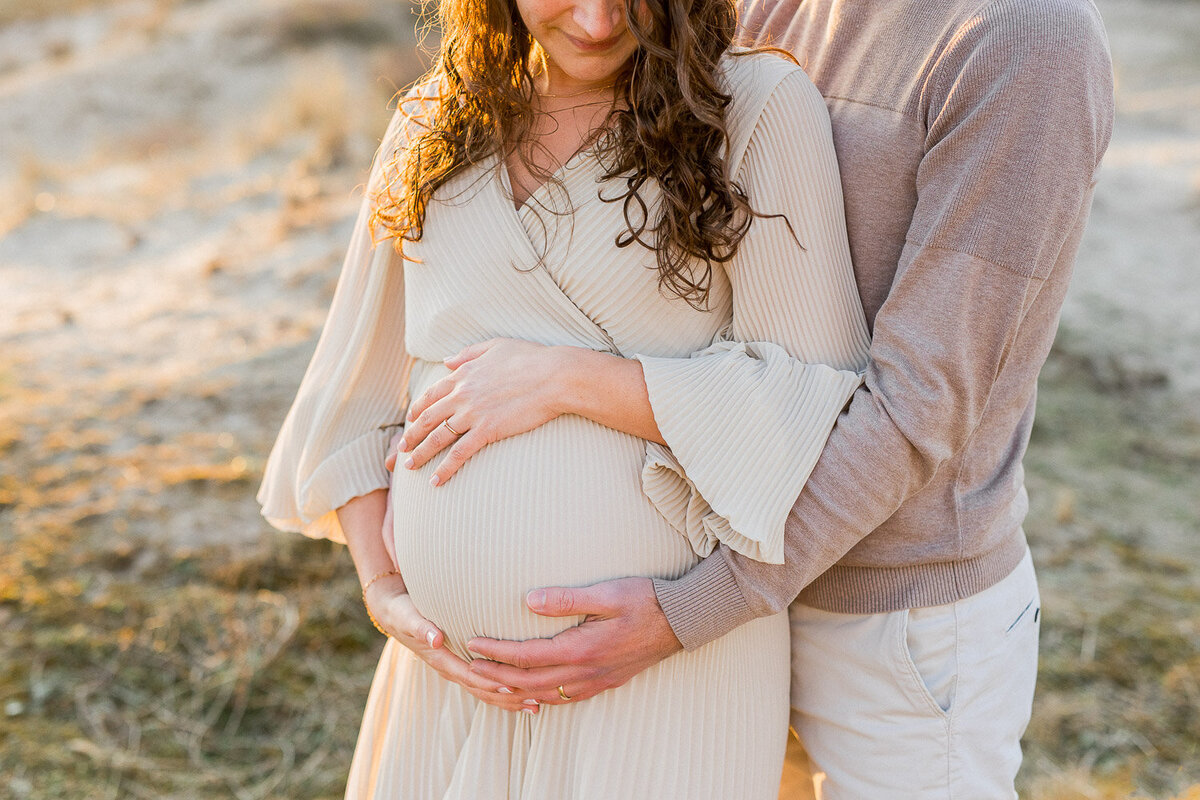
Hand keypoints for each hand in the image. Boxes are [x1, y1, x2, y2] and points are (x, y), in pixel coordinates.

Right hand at [365, 575, 537, 713]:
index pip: (470, 676)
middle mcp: (450, 668)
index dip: (491, 682)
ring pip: (484, 691)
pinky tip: (524, 692)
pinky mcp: (461, 664)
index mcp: (441, 659)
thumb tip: (435, 637)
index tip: (513, 685)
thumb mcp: (408, 616)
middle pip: (482, 690)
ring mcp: (455, 668)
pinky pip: (483, 683)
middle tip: (535, 702)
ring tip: (536, 705)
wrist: (393, 613)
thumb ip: (421, 627)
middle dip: (507, 697)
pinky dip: (502, 690)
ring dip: (509, 699)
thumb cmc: (403, 611)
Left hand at [396, 338, 569, 485]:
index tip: (410, 422)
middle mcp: (461, 394)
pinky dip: (445, 469)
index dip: (417, 410)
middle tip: (401, 450)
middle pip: (427, 418)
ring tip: (409, 467)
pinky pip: (459, 453)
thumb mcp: (495, 346)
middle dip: (411, 436)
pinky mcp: (487, 430)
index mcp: (463, 374)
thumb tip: (446, 361)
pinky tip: (435, 481)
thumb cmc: (530, 358)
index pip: (430, 395)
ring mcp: (472, 413)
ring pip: (437, 438)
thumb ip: (467, 354)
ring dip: (420, 454)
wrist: (553, 376)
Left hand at [464, 577, 682, 705]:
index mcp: (581, 648)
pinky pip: (566, 699)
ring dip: (515, 691)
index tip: (473, 644)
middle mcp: (586, 672)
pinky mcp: (606, 682)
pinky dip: (542, 699)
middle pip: (529, 682)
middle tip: (469, 669)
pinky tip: (533, 696)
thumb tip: (528, 600)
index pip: (527, 656)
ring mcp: (596, 681)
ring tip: (492, 685)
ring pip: (546, 696)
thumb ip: (566, 598)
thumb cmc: (645, 600)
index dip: (496, 652)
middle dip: (496, 676)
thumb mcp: (606, 593)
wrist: (681, 621)